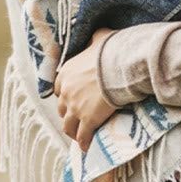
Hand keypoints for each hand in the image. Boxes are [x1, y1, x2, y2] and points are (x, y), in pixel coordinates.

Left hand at [54, 26, 118, 152]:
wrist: (121, 67)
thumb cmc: (112, 51)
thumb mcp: (101, 38)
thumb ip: (95, 38)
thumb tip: (97, 33)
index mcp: (67, 72)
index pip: (59, 88)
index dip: (66, 94)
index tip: (72, 98)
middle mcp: (67, 91)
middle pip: (62, 108)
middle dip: (68, 113)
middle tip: (77, 118)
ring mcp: (76, 107)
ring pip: (68, 125)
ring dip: (73, 131)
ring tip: (79, 136)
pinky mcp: (87, 120)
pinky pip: (83, 136)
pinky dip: (84, 143)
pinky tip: (87, 148)